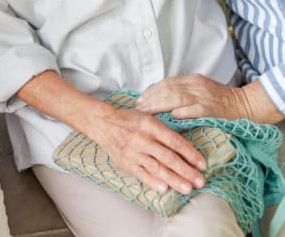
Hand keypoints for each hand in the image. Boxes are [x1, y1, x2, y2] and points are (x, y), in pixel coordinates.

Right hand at [90, 104, 206, 195]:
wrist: (103, 122)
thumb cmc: (128, 119)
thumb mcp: (147, 116)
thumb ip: (163, 130)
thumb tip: (184, 145)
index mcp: (150, 124)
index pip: (174, 141)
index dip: (190, 153)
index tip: (202, 164)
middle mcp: (143, 138)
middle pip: (168, 157)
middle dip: (186, 171)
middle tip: (200, 181)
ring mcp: (134, 152)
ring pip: (157, 168)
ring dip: (174, 180)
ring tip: (187, 188)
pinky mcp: (126, 162)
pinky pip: (141, 174)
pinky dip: (153, 182)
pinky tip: (164, 188)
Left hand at [136, 75, 282, 124]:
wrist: (244, 104)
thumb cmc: (219, 100)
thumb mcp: (200, 90)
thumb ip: (183, 92)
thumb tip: (161, 98)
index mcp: (192, 80)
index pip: (167, 82)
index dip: (152, 90)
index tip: (140, 98)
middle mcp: (196, 85)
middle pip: (168, 89)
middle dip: (152, 98)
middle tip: (138, 106)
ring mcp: (204, 96)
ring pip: (178, 98)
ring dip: (160, 104)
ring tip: (148, 111)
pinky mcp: (212, 108)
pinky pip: (196, 109)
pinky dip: (184, 112)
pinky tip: (172, 115)